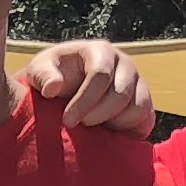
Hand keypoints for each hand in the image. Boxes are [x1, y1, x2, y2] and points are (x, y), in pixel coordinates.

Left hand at [23, 39, 157, 134]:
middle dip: (98, 115)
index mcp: (100, 51)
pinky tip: (108, 133)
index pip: (100, 75)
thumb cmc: (52, 79)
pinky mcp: (145, 105)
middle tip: (80, 126)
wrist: (65, 94)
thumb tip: (53, 88)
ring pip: (137, 108)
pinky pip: (146, 120)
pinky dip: (129, 130)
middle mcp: (124, 64)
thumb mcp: (39, 72)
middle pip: (120, 93)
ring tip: (94, 129)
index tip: (67, 120)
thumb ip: (43, 76)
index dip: (84, 101)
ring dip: (113, 124)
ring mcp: (138, 84)